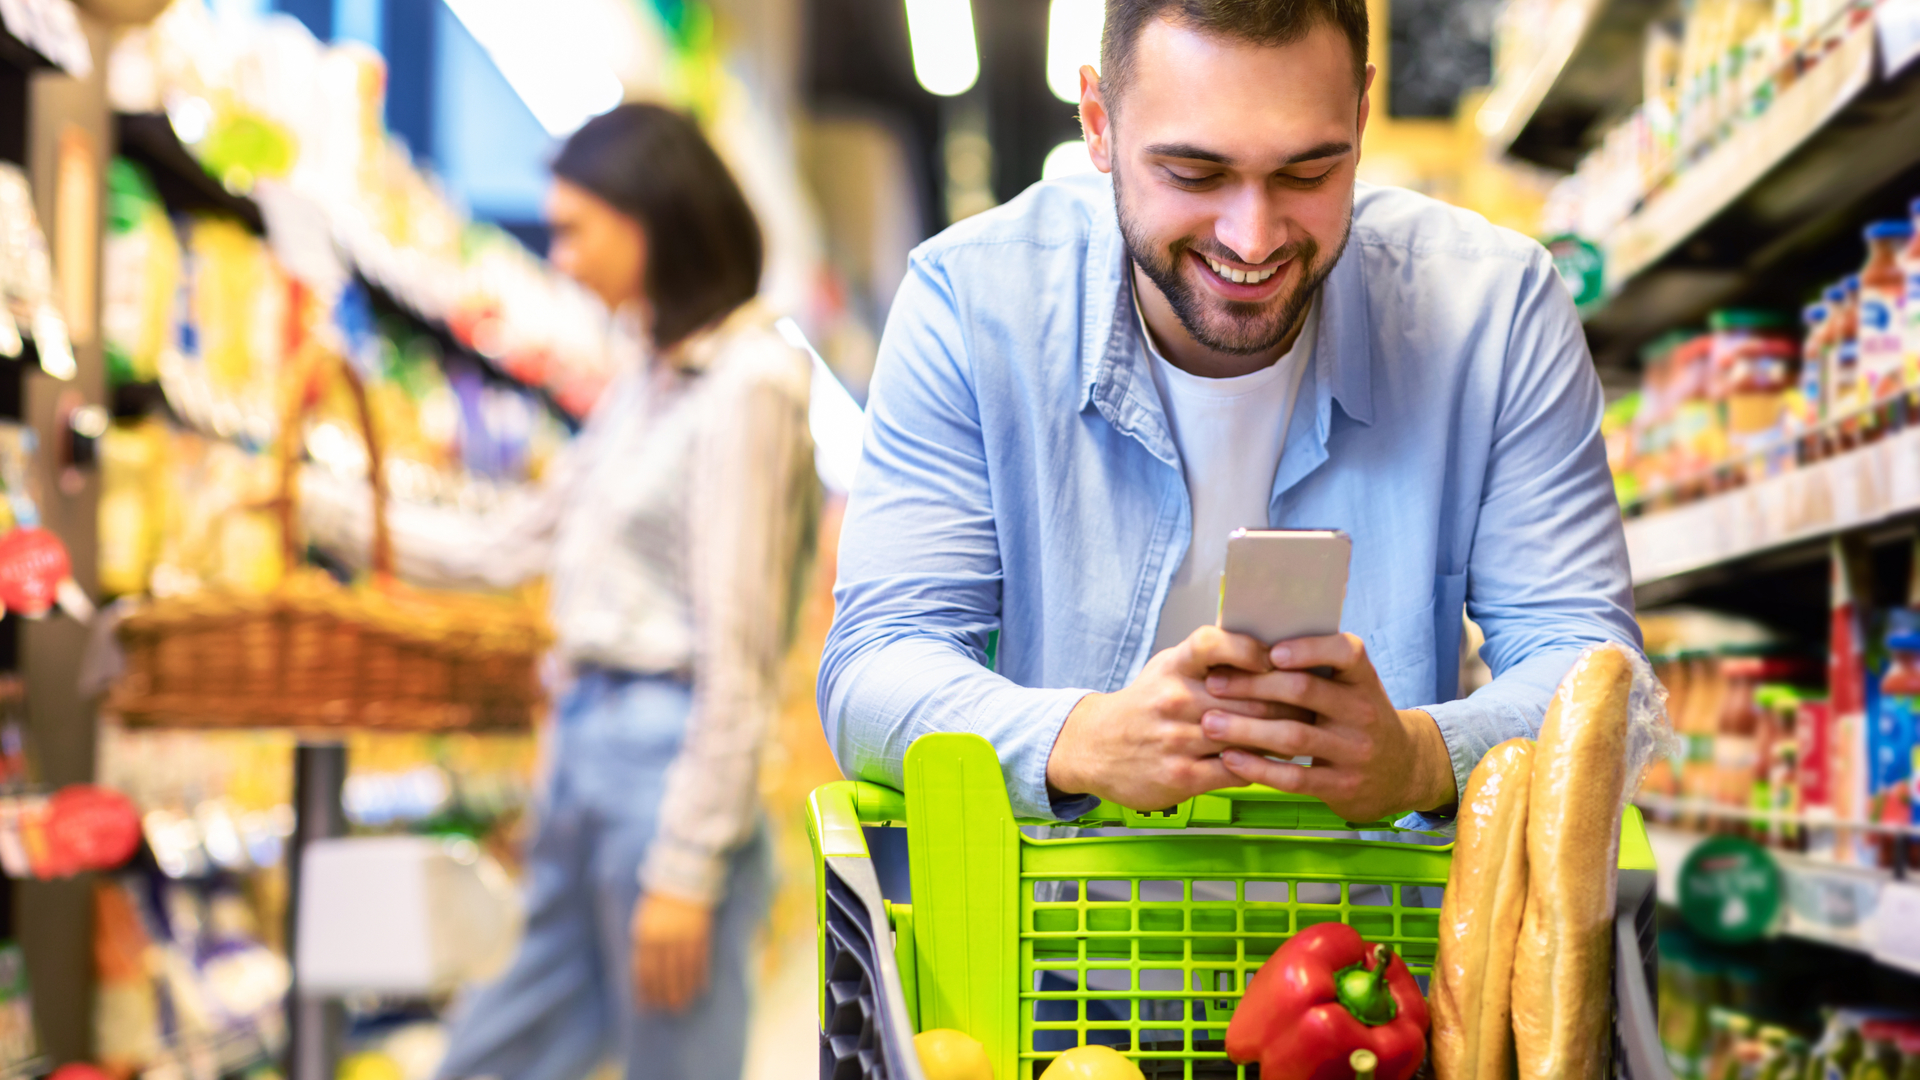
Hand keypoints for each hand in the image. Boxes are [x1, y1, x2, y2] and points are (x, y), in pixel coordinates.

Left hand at [631, 891, 713, 1013]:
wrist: (684, 872)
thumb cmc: (661, 895)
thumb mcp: (645, 917)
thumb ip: (644, 941)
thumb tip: (643, 968)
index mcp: (644, 933)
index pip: (643, 969)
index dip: (645, 989)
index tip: (646, 1005)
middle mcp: (662, 938)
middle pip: (663, 974)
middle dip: (664, 994)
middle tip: (667, 1009)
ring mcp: (683, 936)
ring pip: (682, 971)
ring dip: (683, 990)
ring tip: (683, 1004)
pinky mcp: (700, 933)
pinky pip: (700, 960)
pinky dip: (700, 976)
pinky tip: (700, 988)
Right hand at [1046, 625, 1311, 809]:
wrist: (1093, 747)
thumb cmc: (1143, 704)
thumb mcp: (1167, 668)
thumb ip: (1209, 658)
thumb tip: (1265, 642)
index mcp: (1174, 667)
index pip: (1212, 643)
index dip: (1249, 649)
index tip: (1275, 657)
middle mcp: (1175, 699)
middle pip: (1247, 695)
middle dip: (1287, 699)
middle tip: (1316, 700)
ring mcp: (1178, 739)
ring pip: (1247, 735)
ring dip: (1282, 734)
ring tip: (1305, 730)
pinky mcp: (1182, 775)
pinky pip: (1237, 770)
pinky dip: (1262, 765)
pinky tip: (1276, 762)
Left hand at [1199, 632, 1456, 822]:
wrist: (1401, 770)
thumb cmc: (1357, 718)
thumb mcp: (1352, 687)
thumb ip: (1316, 668)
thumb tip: (1251, 642)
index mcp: (1363, 679)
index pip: (1347, 652)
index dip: (1309, 649)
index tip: (1270, 651)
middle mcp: (1363, 711)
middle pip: (1305, 691)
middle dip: (1254, 685)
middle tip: (1214, 684)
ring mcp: (1354, 751)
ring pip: (1294, 736)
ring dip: (1246, 729)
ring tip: (1210, 722)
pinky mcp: (1342, 786)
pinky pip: (1295, 777)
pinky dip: (1259, 768)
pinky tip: (1230, 758)